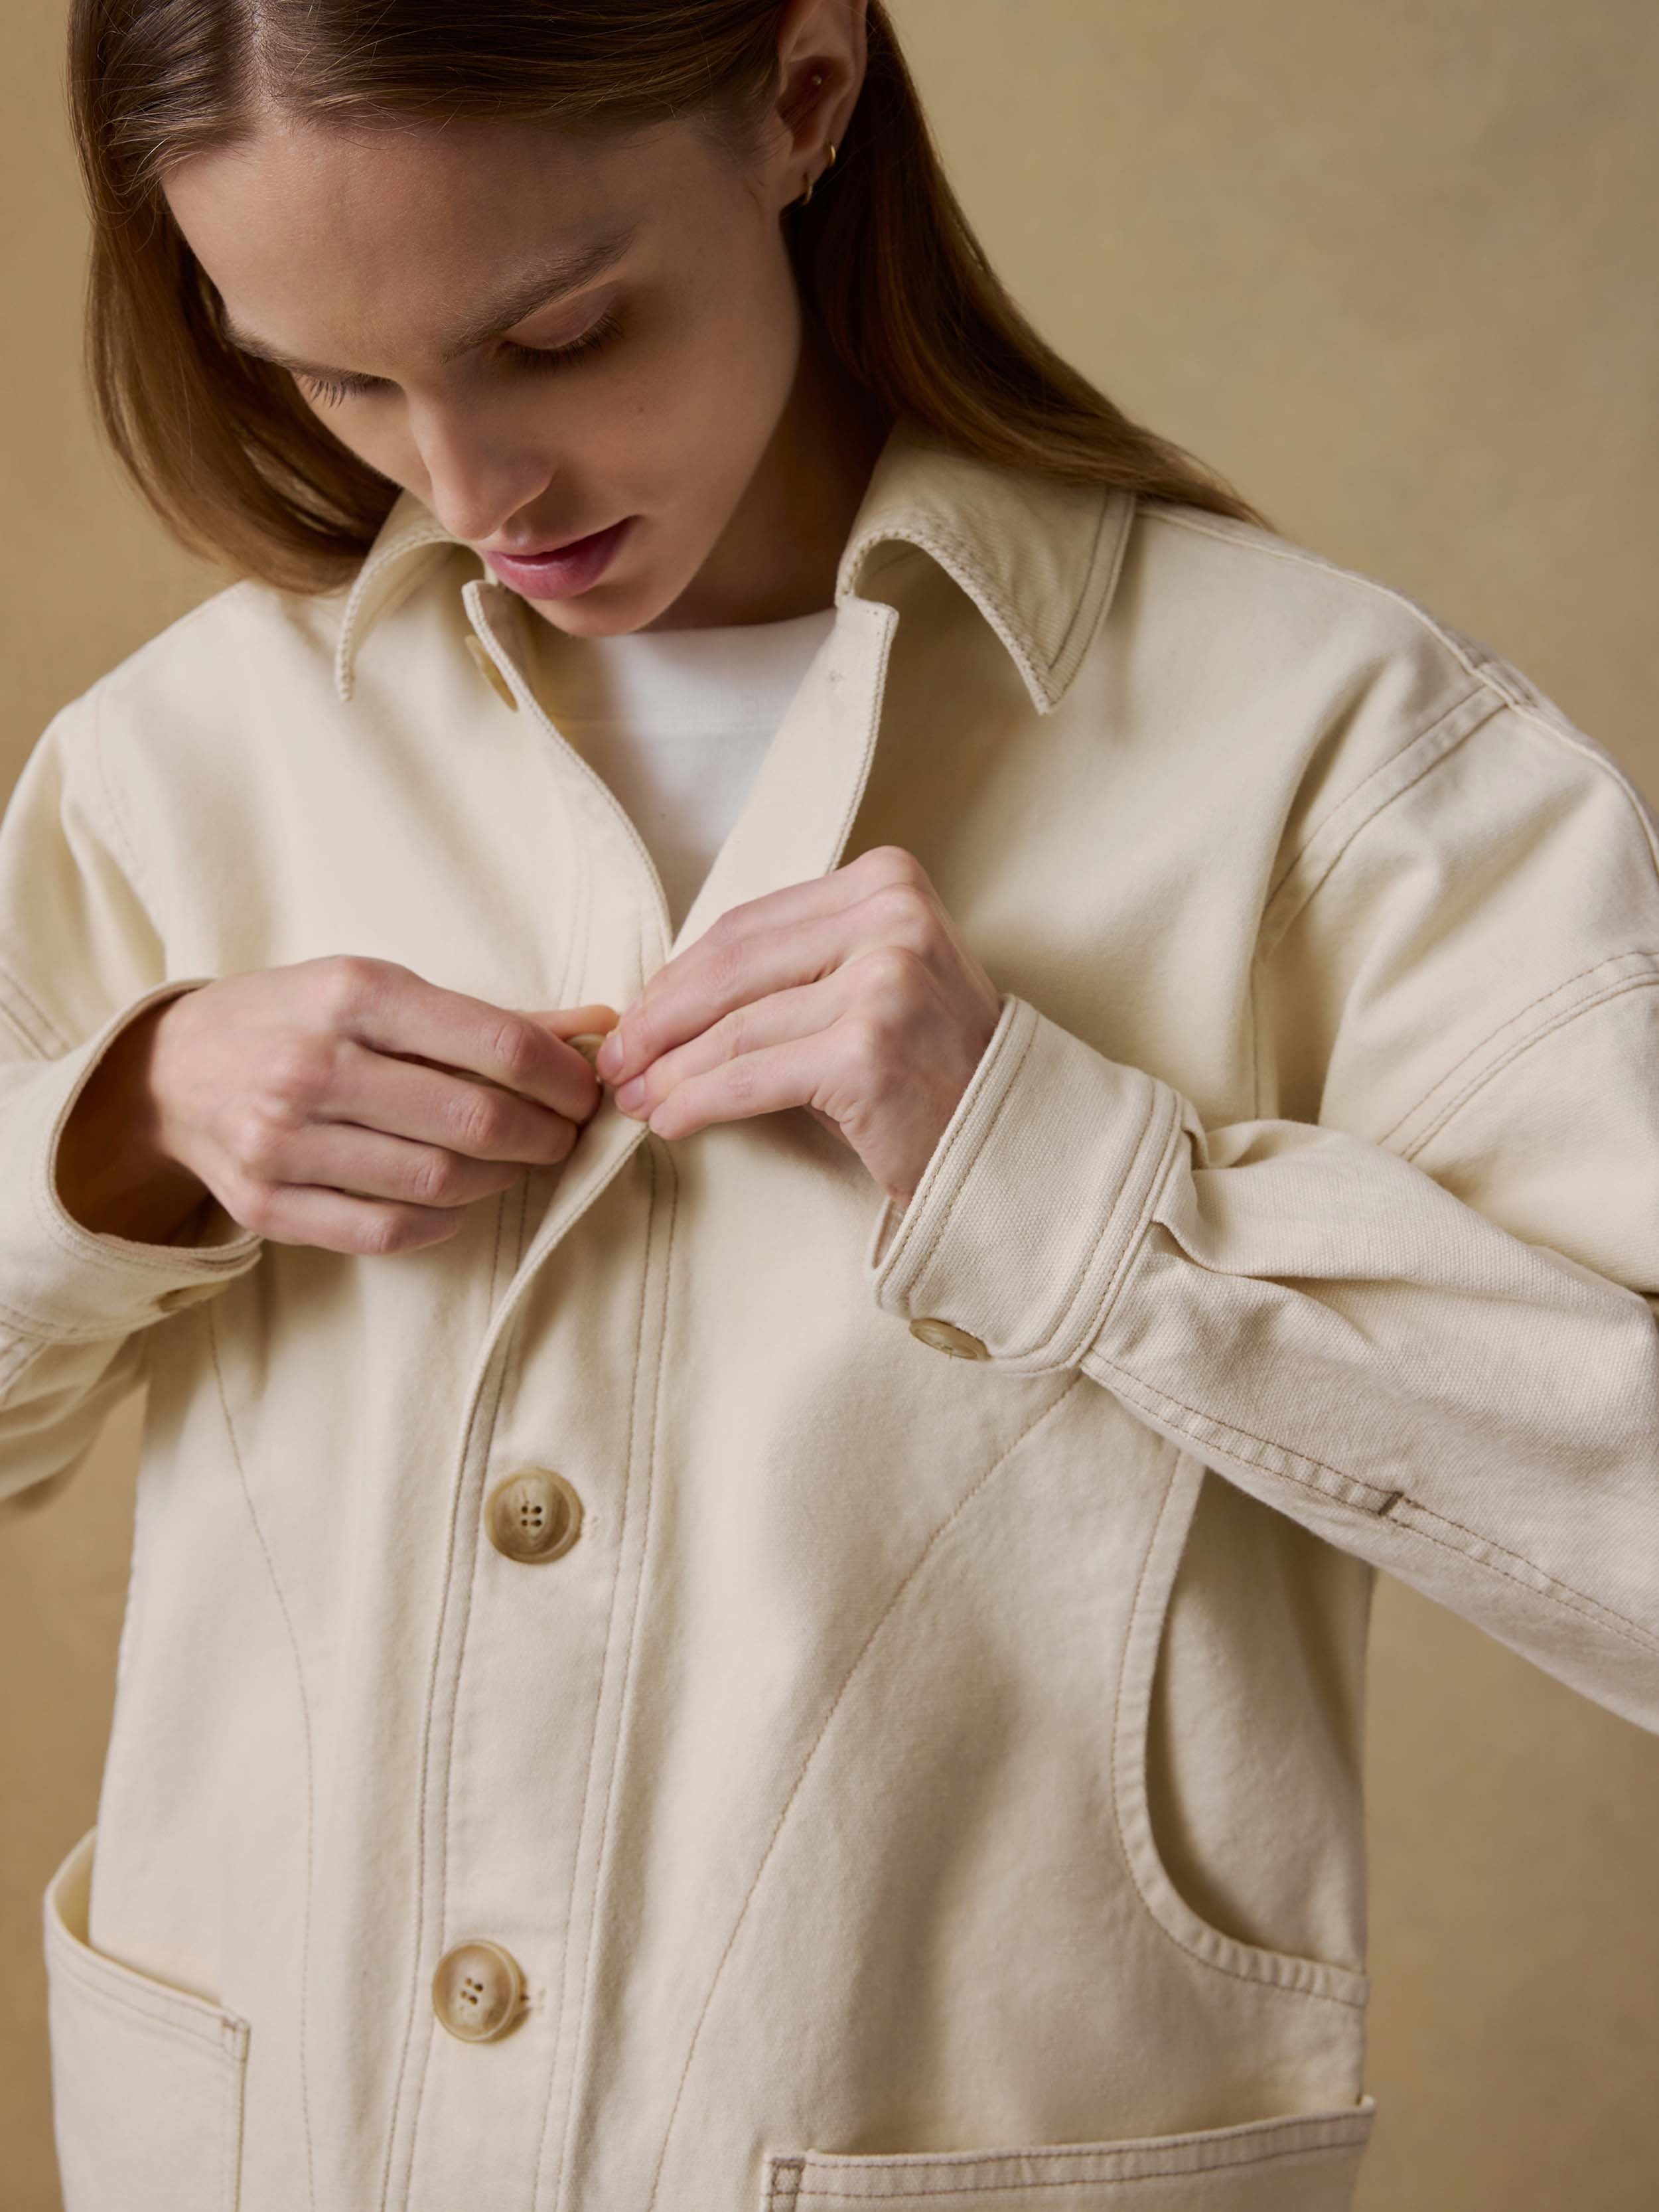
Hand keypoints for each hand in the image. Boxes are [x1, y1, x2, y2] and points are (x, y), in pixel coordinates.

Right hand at [137, 955, 616, 1254]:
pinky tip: (455, 1198)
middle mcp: (315, 1066)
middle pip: (476, 1122)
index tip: (586, 1093)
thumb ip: (486, 1018)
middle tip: (562, 1137)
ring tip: (512, 1163)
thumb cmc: (297, 1020)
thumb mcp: (380, 990)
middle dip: (544, 1137)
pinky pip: (387, 1230)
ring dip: (500, 1180)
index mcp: (354, 995)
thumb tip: (597, 1026)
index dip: (563, 1079)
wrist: (170, 1072)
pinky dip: (441, 1220)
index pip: (497, 1046)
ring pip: (438, 1183)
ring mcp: (284, 1141)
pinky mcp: (266, 1205)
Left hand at [593, 846, 1002, 1211]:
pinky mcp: (866, 1051)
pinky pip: (750, 1077)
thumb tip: (666, 991)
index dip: (679, 975)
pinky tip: (668, 1122)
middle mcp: (890, 917)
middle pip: (731, 967)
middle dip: (659, 1019)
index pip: (749, 924)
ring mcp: (883, 981)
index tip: (638, 1016)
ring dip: (668, 1068)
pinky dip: (697, 1102)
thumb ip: (796, 963)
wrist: (1013, 1138)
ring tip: (633, 1098)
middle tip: (615, 1060)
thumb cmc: (934, 1067)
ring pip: (734, 1026)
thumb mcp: (875, 980)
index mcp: (886, 880)